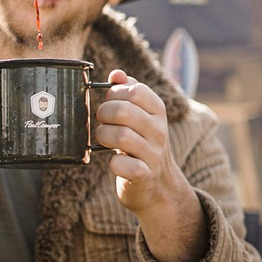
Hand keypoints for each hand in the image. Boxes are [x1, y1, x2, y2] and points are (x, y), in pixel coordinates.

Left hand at [94, 69, 208, 261]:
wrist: (158, 188)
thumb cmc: (141, 145)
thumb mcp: (140, 116)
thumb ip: (128, 92)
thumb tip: (116, 74)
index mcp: (158, 111)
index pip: (135, 90)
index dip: (115, 94)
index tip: (110, 103)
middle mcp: (159, 131)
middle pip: (122, 111)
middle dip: (103, 115)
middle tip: (103, 123)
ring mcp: (153, 154)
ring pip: (119, 136)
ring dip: (103, 137)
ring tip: (104, 141)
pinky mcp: (144, 176)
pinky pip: (121, 165)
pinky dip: (112, 164)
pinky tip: (113, 163)